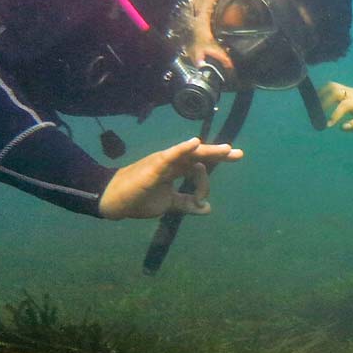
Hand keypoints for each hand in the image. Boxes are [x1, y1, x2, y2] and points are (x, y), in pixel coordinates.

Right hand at [98, 137, 243, 218]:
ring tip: (226, 150)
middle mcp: (171, 162)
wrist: (114, 202)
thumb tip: (208, 209)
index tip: (203, 202)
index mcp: (175, 169)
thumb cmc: (139, 199)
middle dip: (219, 154)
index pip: (198, 170)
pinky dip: (182, 149)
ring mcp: (163, 162)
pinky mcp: (154, 167)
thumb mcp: (168, 204)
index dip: (205, 184)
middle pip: (199, 155)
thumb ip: (186, 204)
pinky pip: (170, 155)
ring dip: (208, 151)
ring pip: (189, 153)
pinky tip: (195, 143)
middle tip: (238, 154)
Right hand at [319, 81, 352, 130]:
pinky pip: (331, 87)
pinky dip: (322, 92)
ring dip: (322, 94)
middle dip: (326, 102)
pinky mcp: (344, 90)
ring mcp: (348, 90)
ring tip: (314, 106)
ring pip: (332, 86)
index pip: (345, 105)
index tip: (329, 125)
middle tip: (319, 115)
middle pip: (336, 91)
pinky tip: (316, 101)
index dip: (336, 114)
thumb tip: (343, 127)